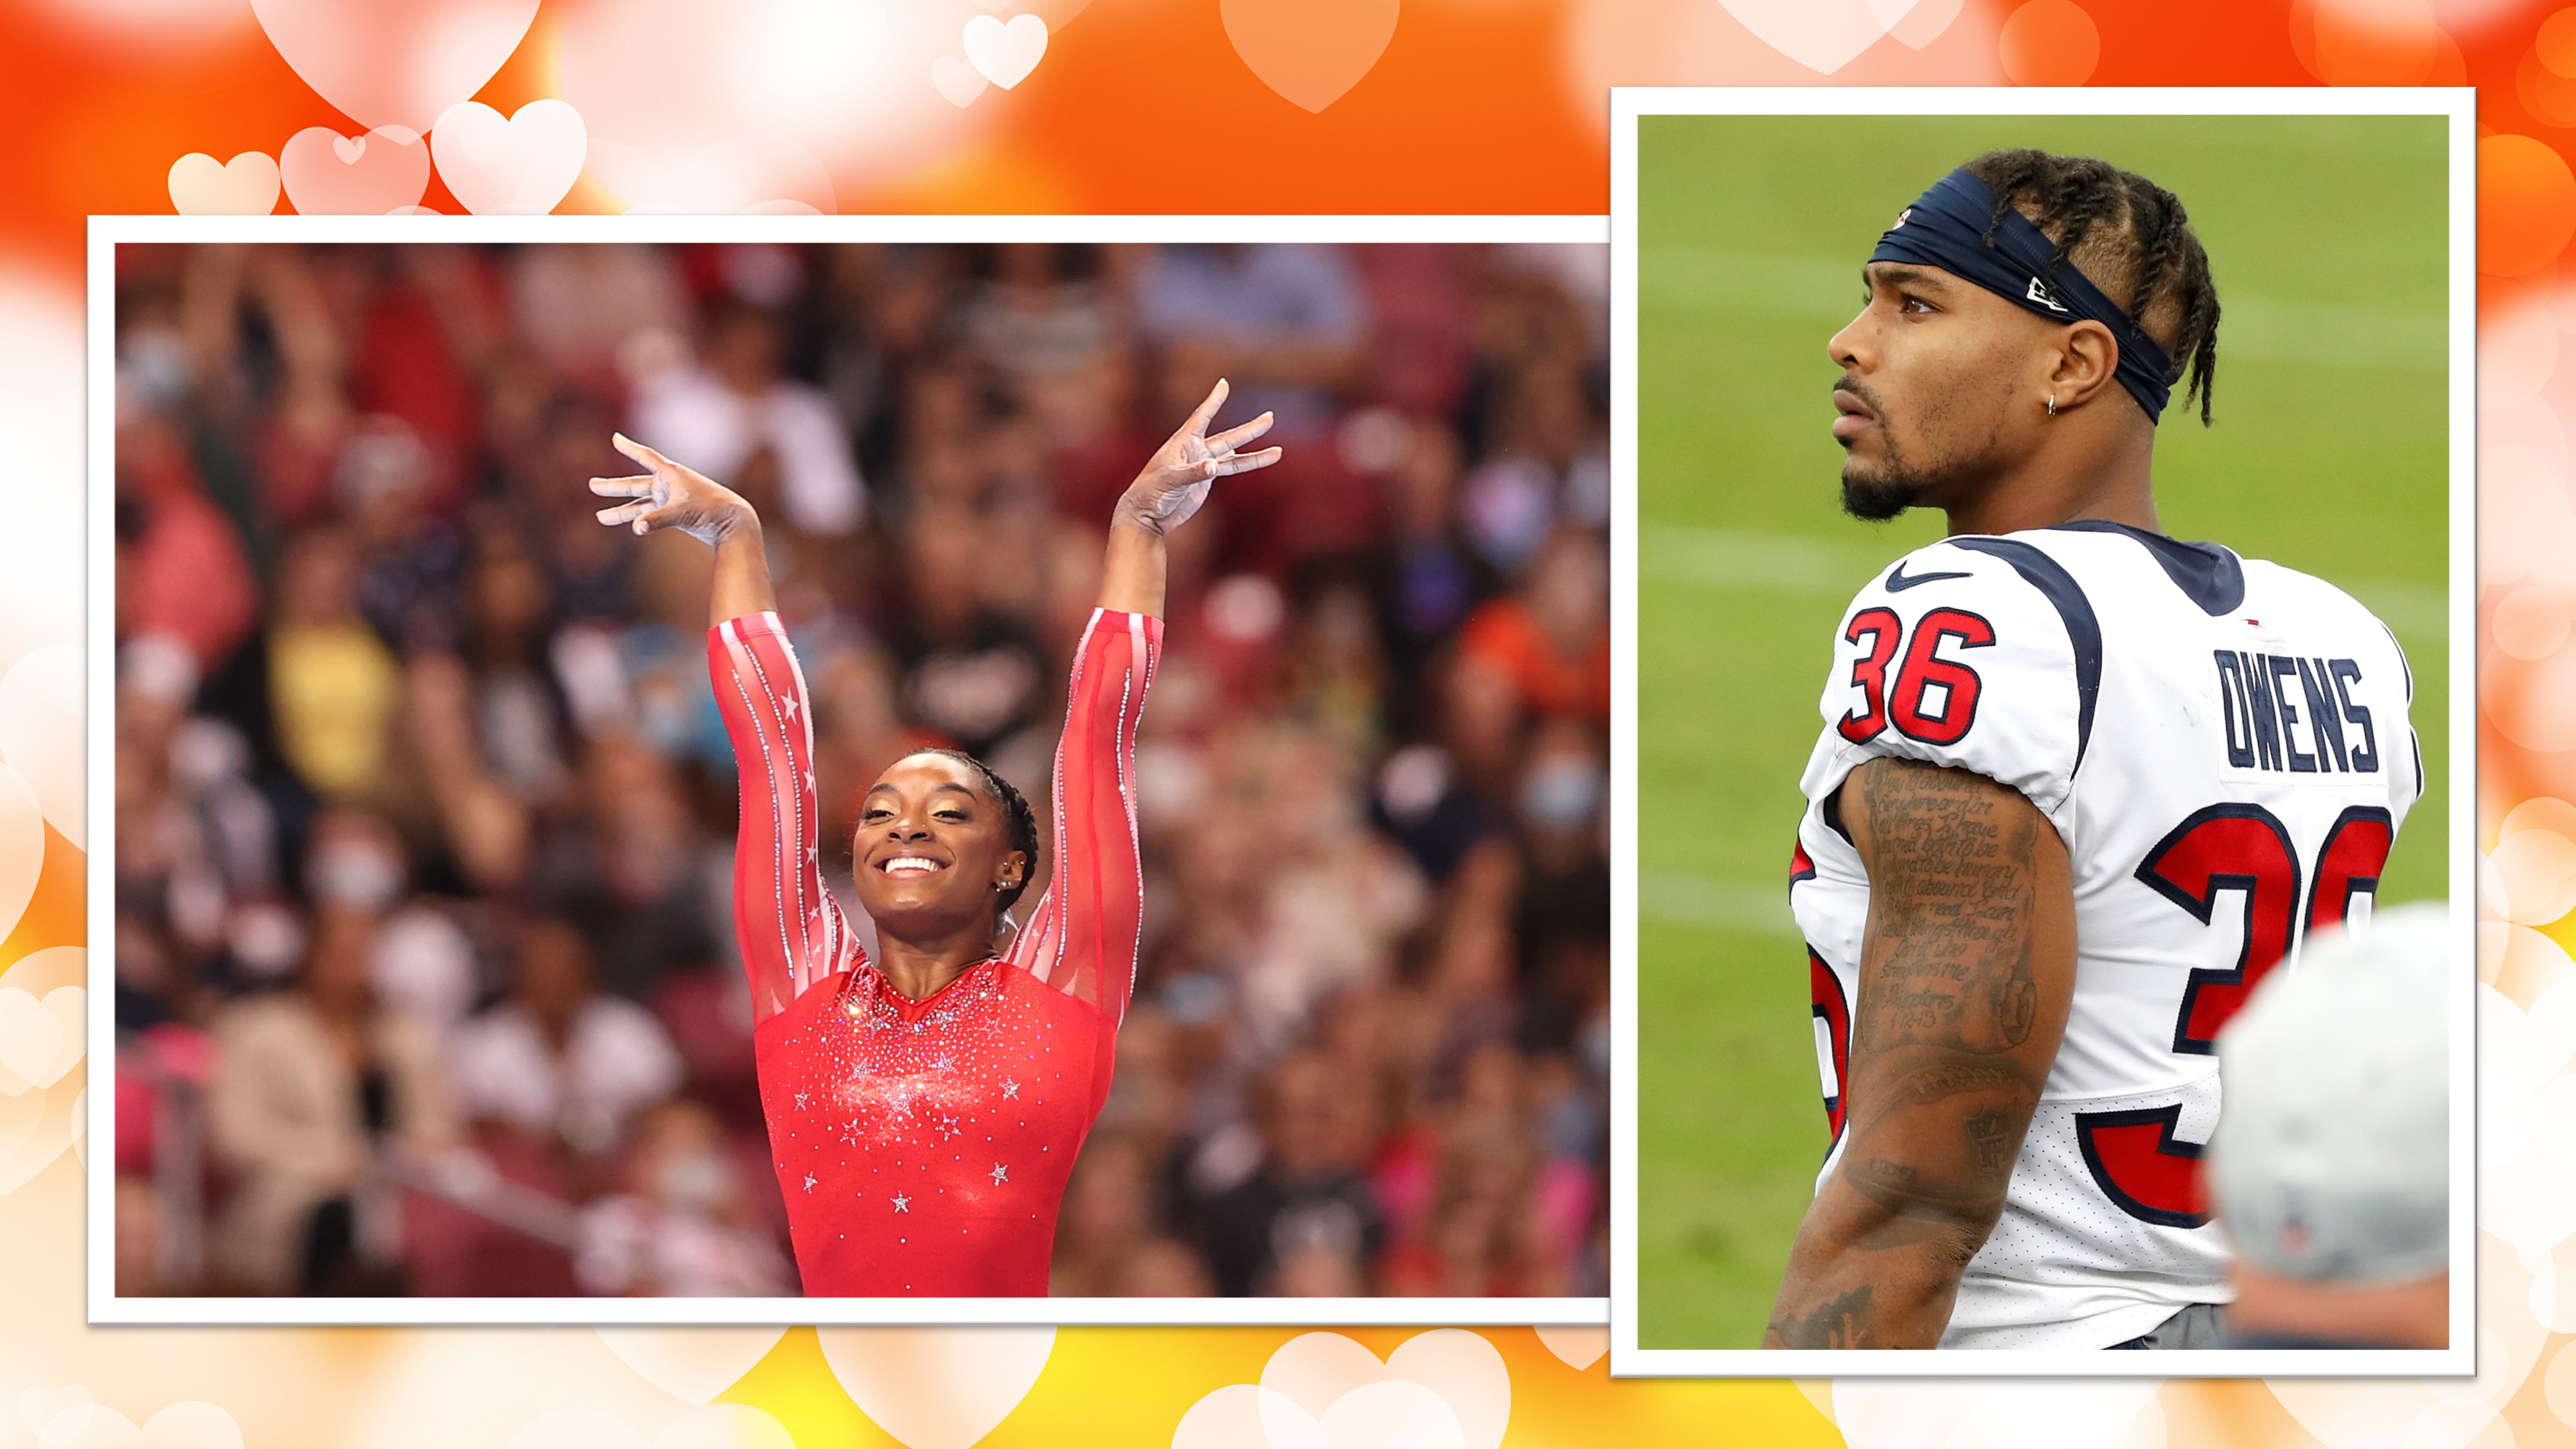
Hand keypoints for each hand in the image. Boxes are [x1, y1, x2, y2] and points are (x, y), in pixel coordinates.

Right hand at [590, 434, 756, 546]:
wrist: (733, 524)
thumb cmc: (711, 511)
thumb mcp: (682, 513)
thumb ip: (657, 520)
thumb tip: (637, 528)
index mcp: (671, 474)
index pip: (645, 456)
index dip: (629, 448)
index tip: (615, 438)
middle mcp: (669, 485)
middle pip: (636, 484)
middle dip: (614, 486)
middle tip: (592, 485)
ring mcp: (672, 500)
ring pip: (641, 504)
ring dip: (621, 510)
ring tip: (600, 517)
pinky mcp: (676, 515)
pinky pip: (651, 516)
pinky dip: (639, 520)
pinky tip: (629, 526)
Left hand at [1113, 379, 1282, 536]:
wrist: (1147, 514)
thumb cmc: (1150, 492)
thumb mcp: (1170, 480)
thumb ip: (1193, 473)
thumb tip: (1214, 467)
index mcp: (1183, 443)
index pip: (1201, 417)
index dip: (1213, 401)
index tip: (1224, 383)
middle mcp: (1195, 450)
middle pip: (1227, 437)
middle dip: (1249, 429)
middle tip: (1270, 417)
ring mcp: (1203, 465)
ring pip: (1234, 455)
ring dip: (1255, 452)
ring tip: (1278, 451)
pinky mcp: (1206, 480)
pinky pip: (1232, 469)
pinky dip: (1249, 465)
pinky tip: (1265, 460)